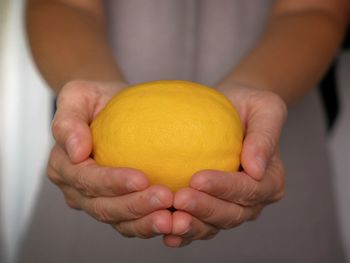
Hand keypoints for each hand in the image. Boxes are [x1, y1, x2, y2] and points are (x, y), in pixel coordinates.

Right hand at [47, 80, 172, 237]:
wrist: (112, 108)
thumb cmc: (95, 99)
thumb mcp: (77, 96)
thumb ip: (68, 121)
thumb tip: (76, 151)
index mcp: (64, 167)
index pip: (86, 180)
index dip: (112, 182)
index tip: (142, 178)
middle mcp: (77, 191)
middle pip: (103, 207)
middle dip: (134, 206)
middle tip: (165, 198)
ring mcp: (98, 202)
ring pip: (119, 221)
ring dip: (145, 222)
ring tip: (172, 218)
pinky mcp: (119, 207)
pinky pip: (135, 222)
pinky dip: (152, 223)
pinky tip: (176, 219)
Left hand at [163, 84, 286, 246]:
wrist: (228, 109)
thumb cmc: (247, 105)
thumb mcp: (265, 108)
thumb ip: (265, 136)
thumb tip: (256, 169)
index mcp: (270, 181)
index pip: (249, 189)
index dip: (224, 188)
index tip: (197, 178)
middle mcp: (252, 201)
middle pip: (232, 214)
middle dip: (205, 209)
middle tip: (179, 199)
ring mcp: (229, 208)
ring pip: (212, 225)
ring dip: (191, 226)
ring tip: (169, 220)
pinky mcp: (208, 210)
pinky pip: (196, 225)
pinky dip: (182, 233)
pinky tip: (165, 232)